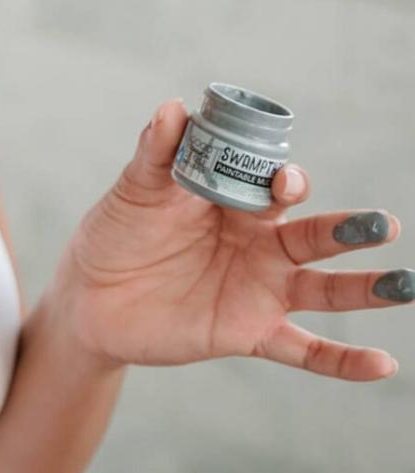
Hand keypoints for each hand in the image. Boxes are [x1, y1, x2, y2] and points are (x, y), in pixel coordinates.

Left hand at [53, 100, 406, 380]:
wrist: (89, 297)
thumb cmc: (115, 233)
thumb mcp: (135, 191)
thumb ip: (157, 152)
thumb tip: (173, 106)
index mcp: (237, 201)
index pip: (276, 187)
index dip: (285, 182)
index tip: (283, 182)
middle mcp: (260, 243)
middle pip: (316, 234)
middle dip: (350, 229)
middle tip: (385, 224)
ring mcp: (259, 289)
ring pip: (324, 288)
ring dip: (364, 288)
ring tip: (406, 284)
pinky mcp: (249, 332)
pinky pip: (305, 350)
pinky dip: (343, 361)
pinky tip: (384, 365)